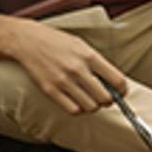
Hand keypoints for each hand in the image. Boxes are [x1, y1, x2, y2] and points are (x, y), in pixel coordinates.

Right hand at [6, 20, 127, 115]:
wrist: (28, 41)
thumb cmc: (57, 42)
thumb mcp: (83, 46)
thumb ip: (97, 63)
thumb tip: (112, 83)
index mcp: (90, 56)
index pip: (117, 80)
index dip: (123, 90)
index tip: (121, 92)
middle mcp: (78, 70)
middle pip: (105, 97)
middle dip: (109, 100)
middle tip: (106, 98)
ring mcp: (63, 81)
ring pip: (90, 107)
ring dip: (94, 107)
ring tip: (91, 100)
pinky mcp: (50, 90)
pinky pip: (72, 109)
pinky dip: (78, 110)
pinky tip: (77, 103)